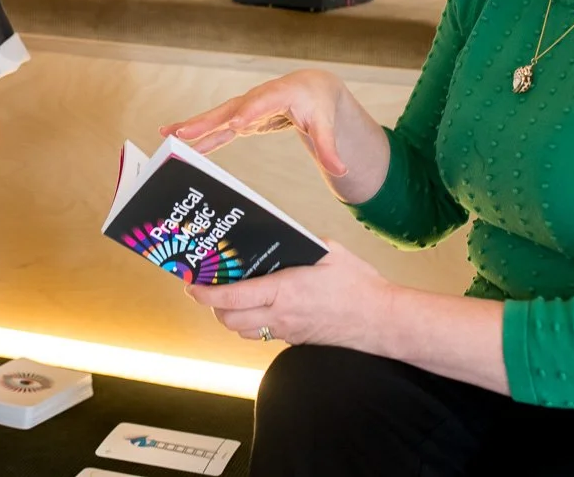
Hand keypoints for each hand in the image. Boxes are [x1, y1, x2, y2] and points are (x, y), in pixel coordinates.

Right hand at [161, 69, 351, 176]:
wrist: (311, 87)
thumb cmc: (320, 103)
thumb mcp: (327, 124)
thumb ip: (329, 148)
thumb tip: (341, 172)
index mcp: (282, 94)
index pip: (264, 102)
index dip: (250, 112)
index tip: (236, 123)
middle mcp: (257, 98)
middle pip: (230, 108)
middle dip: (207, 120)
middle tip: (184, 131)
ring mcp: (246, 108)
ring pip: (217, 117)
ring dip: (193, 126)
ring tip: (167, 135)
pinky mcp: (241, 119)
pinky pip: (218, 128)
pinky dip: (200, 135)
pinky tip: (181, 145)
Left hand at [186, 241, 396, 350]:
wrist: (382, 320)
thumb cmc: (359, 284)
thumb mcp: (328, 250)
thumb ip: (298, 242)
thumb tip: (276, 234)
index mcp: (284, 291)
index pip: (231, 297)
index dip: (205, 292)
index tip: (191, 284)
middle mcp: (281, 316)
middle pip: (228, 318)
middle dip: (212, 303)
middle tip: (207, 285)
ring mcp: (287, 331)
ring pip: (242, 329)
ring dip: (230, 314)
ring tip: (230, 293)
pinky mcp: (296, 340)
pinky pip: (262, 333)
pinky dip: (252, 320)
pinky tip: (259, 302)